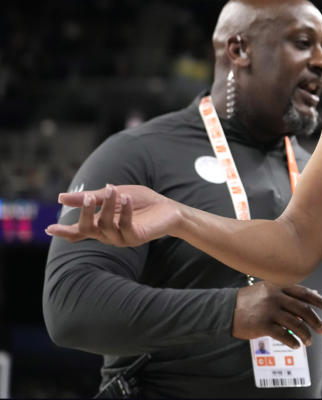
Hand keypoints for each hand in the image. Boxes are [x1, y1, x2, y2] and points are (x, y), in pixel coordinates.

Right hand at [46, 184, 180, 246]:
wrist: (167, 208)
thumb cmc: (139, 201)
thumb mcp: (113, 195)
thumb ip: (90, 198)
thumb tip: (61, 199)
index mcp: (100, 225)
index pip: (78, 231)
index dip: (64, 231)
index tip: (48, 228)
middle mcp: (107, 234)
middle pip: (87, 229)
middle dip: (86, 213)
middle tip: (89, 198)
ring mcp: (120, 238)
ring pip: (105, 226)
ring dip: (109, 207)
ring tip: (115, 190)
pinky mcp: (135, 238)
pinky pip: (125, 226)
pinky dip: (124, 211)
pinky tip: (125, 198)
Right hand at [233, 281, 321, 348]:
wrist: (226, 309)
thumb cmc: (250, 300)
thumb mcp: (269, 289)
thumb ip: (290, 292)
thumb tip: (313, 293)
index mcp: (279, 286)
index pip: (305, 293)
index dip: (320, 301)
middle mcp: (276, 297)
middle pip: (303, 309)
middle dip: (316, 321)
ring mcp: (270, 310)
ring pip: (295, 323)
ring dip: (305, 334)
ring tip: (309, 341)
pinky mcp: (263, 325)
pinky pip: (283, 335)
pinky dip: (292, 341)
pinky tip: (296, 345)